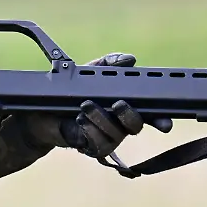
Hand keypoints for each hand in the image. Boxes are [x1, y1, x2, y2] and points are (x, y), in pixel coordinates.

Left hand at [21, 53, 172, 157]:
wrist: (42, 111)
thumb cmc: (70, 93)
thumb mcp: (89, 73)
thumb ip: (108, 64)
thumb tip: (129, 59)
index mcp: (124, 106)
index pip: (149, 113)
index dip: (160, 119)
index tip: (165, 122)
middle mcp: (119, 125)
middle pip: (136, 127)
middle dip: (129, 116)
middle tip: (117, 105)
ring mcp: (107, 139)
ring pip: (115, 135)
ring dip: (101, 119)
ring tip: (85, 106)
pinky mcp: (91, 148)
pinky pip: (97, 144)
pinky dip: (88, 130)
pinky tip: (78, 120)